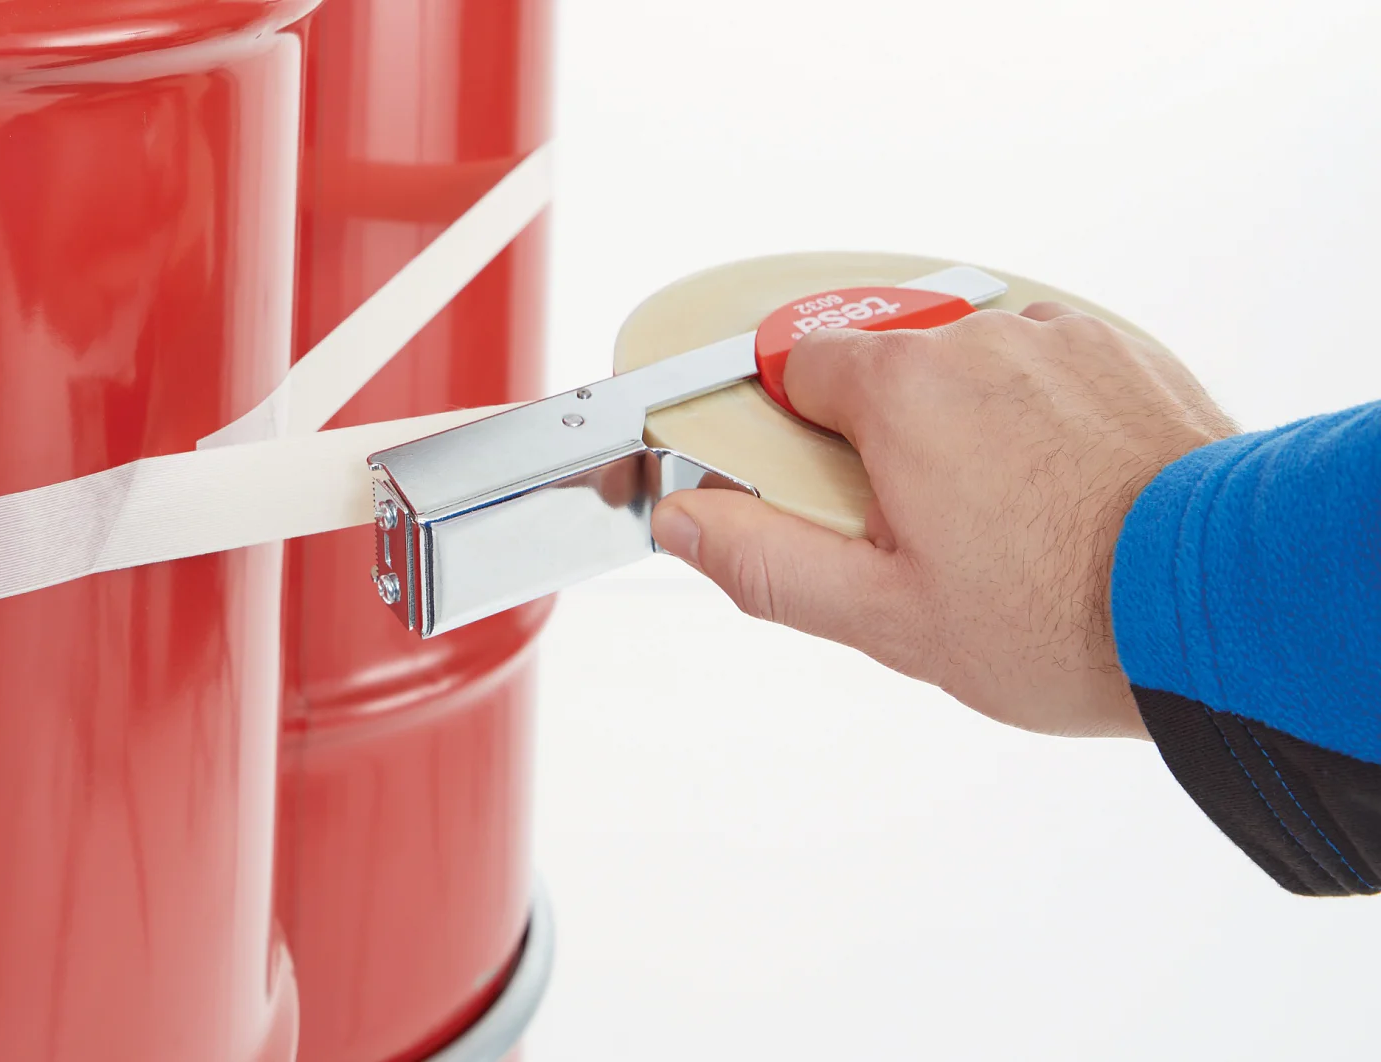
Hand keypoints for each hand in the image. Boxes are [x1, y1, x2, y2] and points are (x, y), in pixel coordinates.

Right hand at [650, 303, 1235, 737]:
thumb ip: (766, 561)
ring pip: (971, 366)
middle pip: (887, 367)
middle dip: (888, 438)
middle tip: (924, 530)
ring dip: (968, 422)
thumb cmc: (1062, 617)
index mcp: (901, 390)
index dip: (794, 429)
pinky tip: (1062, 490)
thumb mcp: (885, 616)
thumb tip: (684, 524)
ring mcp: (1060, 340)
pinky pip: (1048, 368)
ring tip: (1009, 519)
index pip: (797, 365)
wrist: (1221, 606)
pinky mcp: (1126, 353)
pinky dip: (1039, 415)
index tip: (821, 483)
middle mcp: (978, 340)